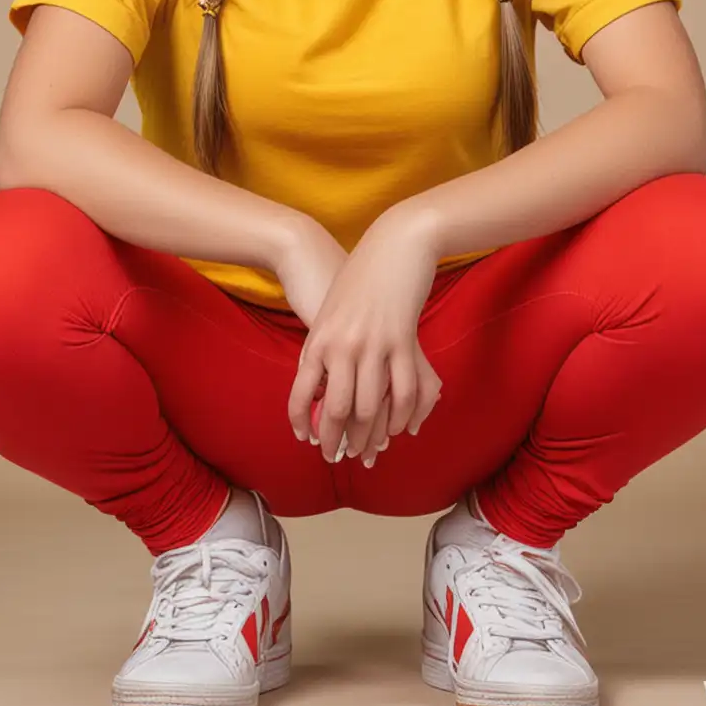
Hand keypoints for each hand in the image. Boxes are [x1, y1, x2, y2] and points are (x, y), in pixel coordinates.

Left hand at [286, 209, 442, 467]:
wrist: (392, 246)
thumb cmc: (358, 279)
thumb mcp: (329, 313)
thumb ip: (323, 348)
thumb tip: (319, 387)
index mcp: (319, 340)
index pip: (301, 393)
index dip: (302, 422)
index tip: (307, 440)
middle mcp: (343, 346)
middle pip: (337, 410)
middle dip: (337, 440)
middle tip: (338, 458)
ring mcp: (374, 345)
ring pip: (371, 407)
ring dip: (370, 436)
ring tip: (369, 451)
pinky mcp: (403, 342)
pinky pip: (402, 391)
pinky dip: (402, 417)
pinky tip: (401, 429)